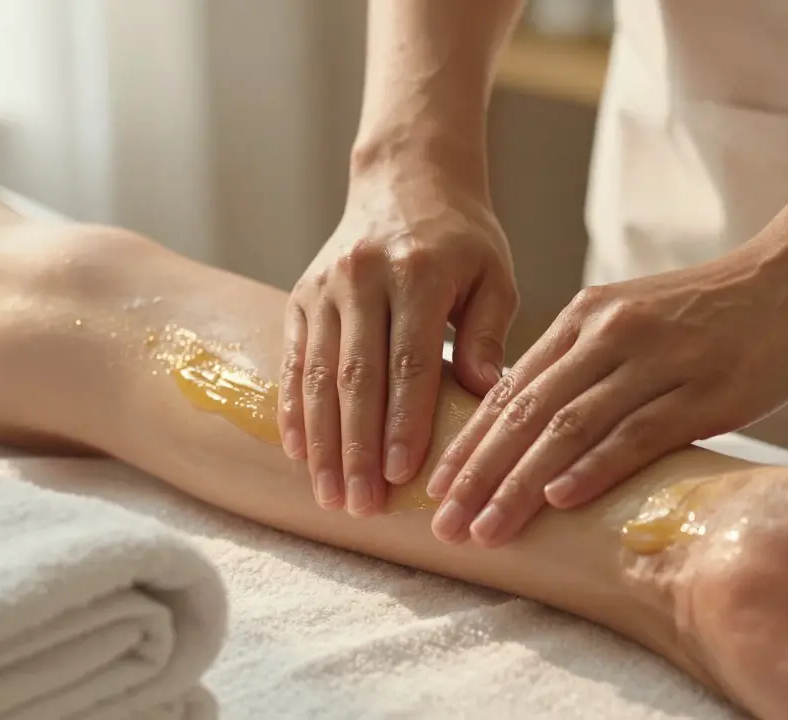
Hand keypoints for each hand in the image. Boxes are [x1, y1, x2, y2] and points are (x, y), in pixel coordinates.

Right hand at [279, 165, 517, 516]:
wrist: (405, 177)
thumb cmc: (461, 238)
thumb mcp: (494, 274)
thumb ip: (492, 333)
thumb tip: (488, 395)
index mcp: (419, 272)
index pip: (409, 360)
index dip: (404, 422)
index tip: (403, 476)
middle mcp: (364, 277)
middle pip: (356, 377)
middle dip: (357, 448)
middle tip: (361, 505)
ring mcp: (325, 286)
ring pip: (318, 375)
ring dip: (322, 441)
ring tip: (330, 495)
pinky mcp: (301, 295)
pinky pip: (293, 359)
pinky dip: (294, 408)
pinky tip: (299, 452)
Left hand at [426, 233, 787, 546]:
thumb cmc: (713, 310)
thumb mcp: (634, 321)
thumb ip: (586, 365)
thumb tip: (536, 429)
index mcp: (584, 317)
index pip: (509, 389)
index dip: (468, 444)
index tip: (434, 490)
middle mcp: (608, 333)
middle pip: (525, 412)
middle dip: (478, 474)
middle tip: (444, 524)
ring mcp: (655, 358)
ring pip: (569, 427)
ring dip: (520, 484)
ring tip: (485, 529)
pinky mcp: (705, 387)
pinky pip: (637, 432)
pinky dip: (594, 467)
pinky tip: (560, 500)